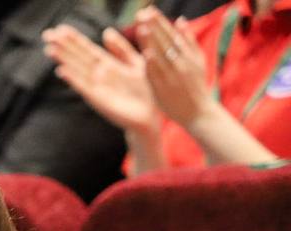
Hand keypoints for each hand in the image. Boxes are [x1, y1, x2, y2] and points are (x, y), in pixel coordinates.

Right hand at [43, 23, 159, 133]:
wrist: (150, 115)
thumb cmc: (145, 91)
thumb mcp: (135, 63)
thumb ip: (121, 49)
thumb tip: (106, 31)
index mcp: (107, 65)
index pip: (86, 49)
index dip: (74, 39)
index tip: (60, 28)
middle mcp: (98, 76)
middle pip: (78, 58)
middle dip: (63, 46)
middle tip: (47, 34)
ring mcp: (97, 88)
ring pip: (77, 70)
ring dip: (63, 60)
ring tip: (49, 49)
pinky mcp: (99, 100)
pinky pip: (84, 87)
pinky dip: (73, 79)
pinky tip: (62, 70)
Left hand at [137, 8, 211, 128]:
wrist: (198, 112)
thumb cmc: (195, 85)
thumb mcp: (198, 61)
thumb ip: (189, 41)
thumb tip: (180, 20)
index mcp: (188, 55)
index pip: (171, 34)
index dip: (159, 22)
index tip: (150, 10)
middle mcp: (180, 63)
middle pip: (164, 41)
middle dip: (153, 26)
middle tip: (142, 13)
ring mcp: (172, 76)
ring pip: (160, 56)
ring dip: (151, 41)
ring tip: (142, 27)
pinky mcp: (164, 90)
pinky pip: (158, 75)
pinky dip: (153, 64)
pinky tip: (146, 53)